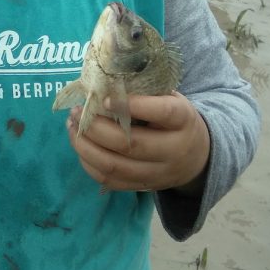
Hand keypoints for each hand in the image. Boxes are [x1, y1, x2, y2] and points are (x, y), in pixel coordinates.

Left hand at [65, 92, 210, 193]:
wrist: (197, 157)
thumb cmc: (174, 119)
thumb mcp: (170, 99)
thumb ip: (145, 92)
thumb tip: (103, 82)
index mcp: (183, 120)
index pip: (164, 112)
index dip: (136, 105)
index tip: (106, 98)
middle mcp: (174, 150)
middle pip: (130, 144)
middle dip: (96, 128)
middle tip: (77, 111)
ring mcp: (158, 174)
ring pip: (115, 166)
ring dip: (86, 146)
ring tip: (72, 125)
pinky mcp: (143, 187)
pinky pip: (109, 180)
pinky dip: (88, 163)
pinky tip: (80, 144)